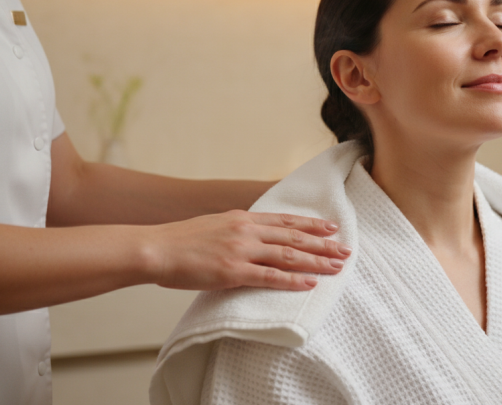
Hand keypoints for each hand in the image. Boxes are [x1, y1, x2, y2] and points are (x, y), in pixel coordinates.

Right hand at [144, 210, 348, 291]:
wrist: (156, 248)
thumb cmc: (181, 240)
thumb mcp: (215, 224)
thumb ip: (237, 229)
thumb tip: (254, 237)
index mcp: (243, 218)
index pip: (286, 221)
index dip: (311, 225)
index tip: (332, 228)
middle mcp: (247, 230)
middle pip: (295, 238)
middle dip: (324, 244)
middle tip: (346, 250)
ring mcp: (242, 250)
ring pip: (289, 256)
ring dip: (317, 261)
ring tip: (337, 267)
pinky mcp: (234, 271)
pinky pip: (271, 277)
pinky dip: (293, 280)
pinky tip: (310, 283)